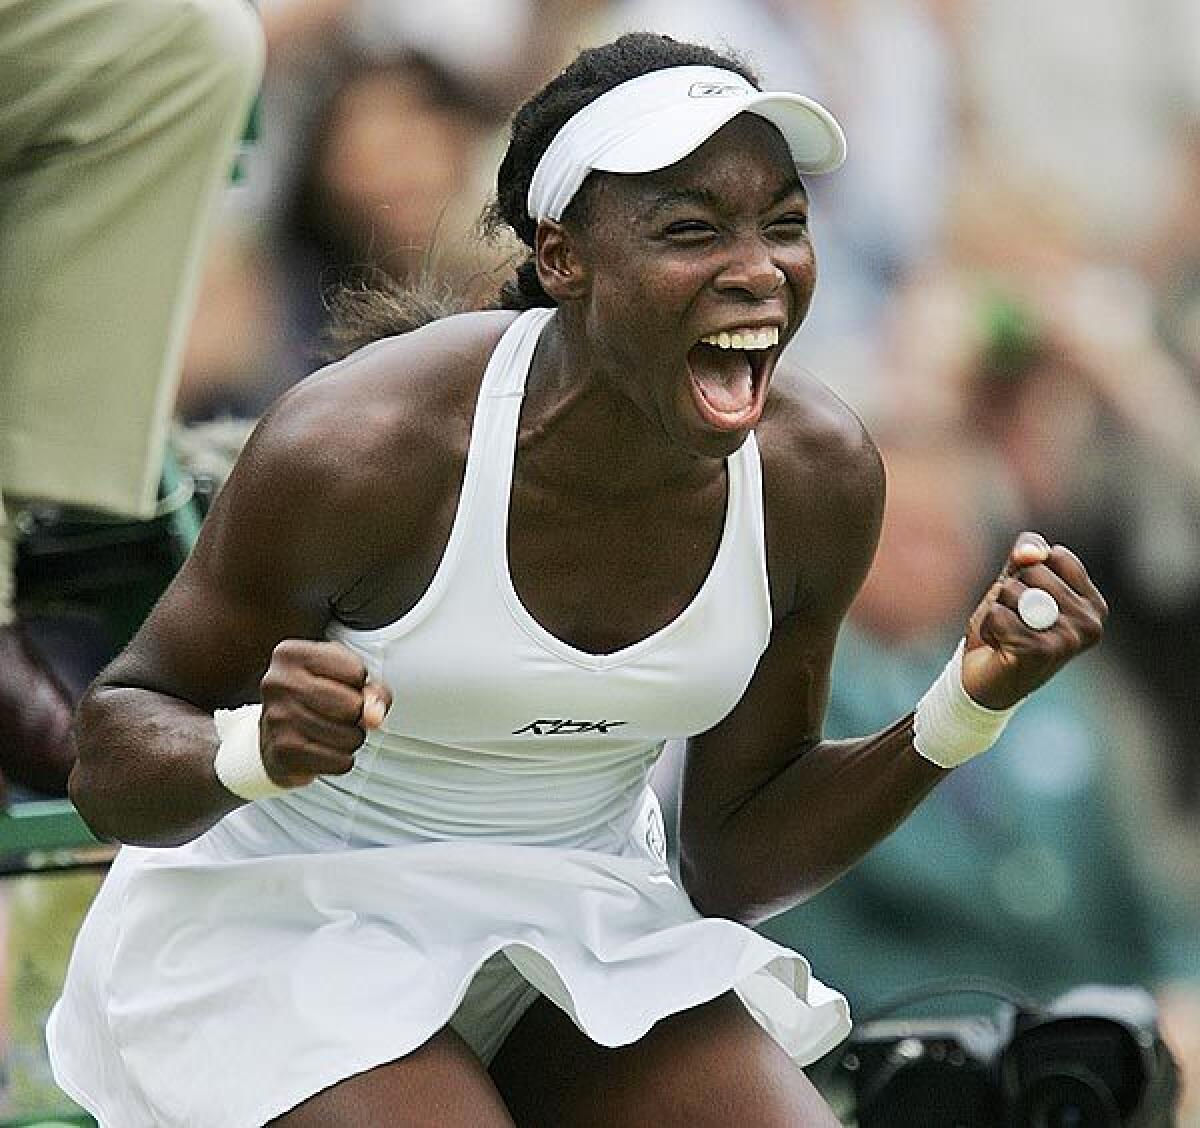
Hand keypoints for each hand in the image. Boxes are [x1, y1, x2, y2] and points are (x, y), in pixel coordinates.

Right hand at [257, 639, 391, 787]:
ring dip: (351, 739)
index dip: (359, 684)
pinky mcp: (282, 752)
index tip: (340, 686)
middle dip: (357, 716)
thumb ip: (372, 692)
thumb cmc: (315, 702)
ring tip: (332, 734)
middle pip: (352, 705)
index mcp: (291, 654)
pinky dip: (342, 760)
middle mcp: (278, 682)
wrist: (274, 741)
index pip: (356, 671)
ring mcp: (277, 717)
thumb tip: (374, 717)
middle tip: (340, 716)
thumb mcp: (345, 681)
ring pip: (348, 736)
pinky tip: (325, 752)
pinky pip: (339, 761)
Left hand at [961, 532, 1107, 709]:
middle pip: (1034, 571)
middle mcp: (1090, 624)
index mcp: (1093, 605)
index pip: (1056, 555)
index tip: (1026, 600)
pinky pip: (998, 614)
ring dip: (998, 609)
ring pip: (1014, 591)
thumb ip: (1026, 557)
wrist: (985, 683)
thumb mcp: (1015, 585)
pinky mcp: (1040, 652)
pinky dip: (989, 626)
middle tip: (1014, 621)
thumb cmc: (1004, 629)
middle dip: (1010, 591)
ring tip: (1006, 634)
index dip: (1027, 570)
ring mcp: (1068, 640)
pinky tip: (998, 647)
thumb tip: (1031, 553)